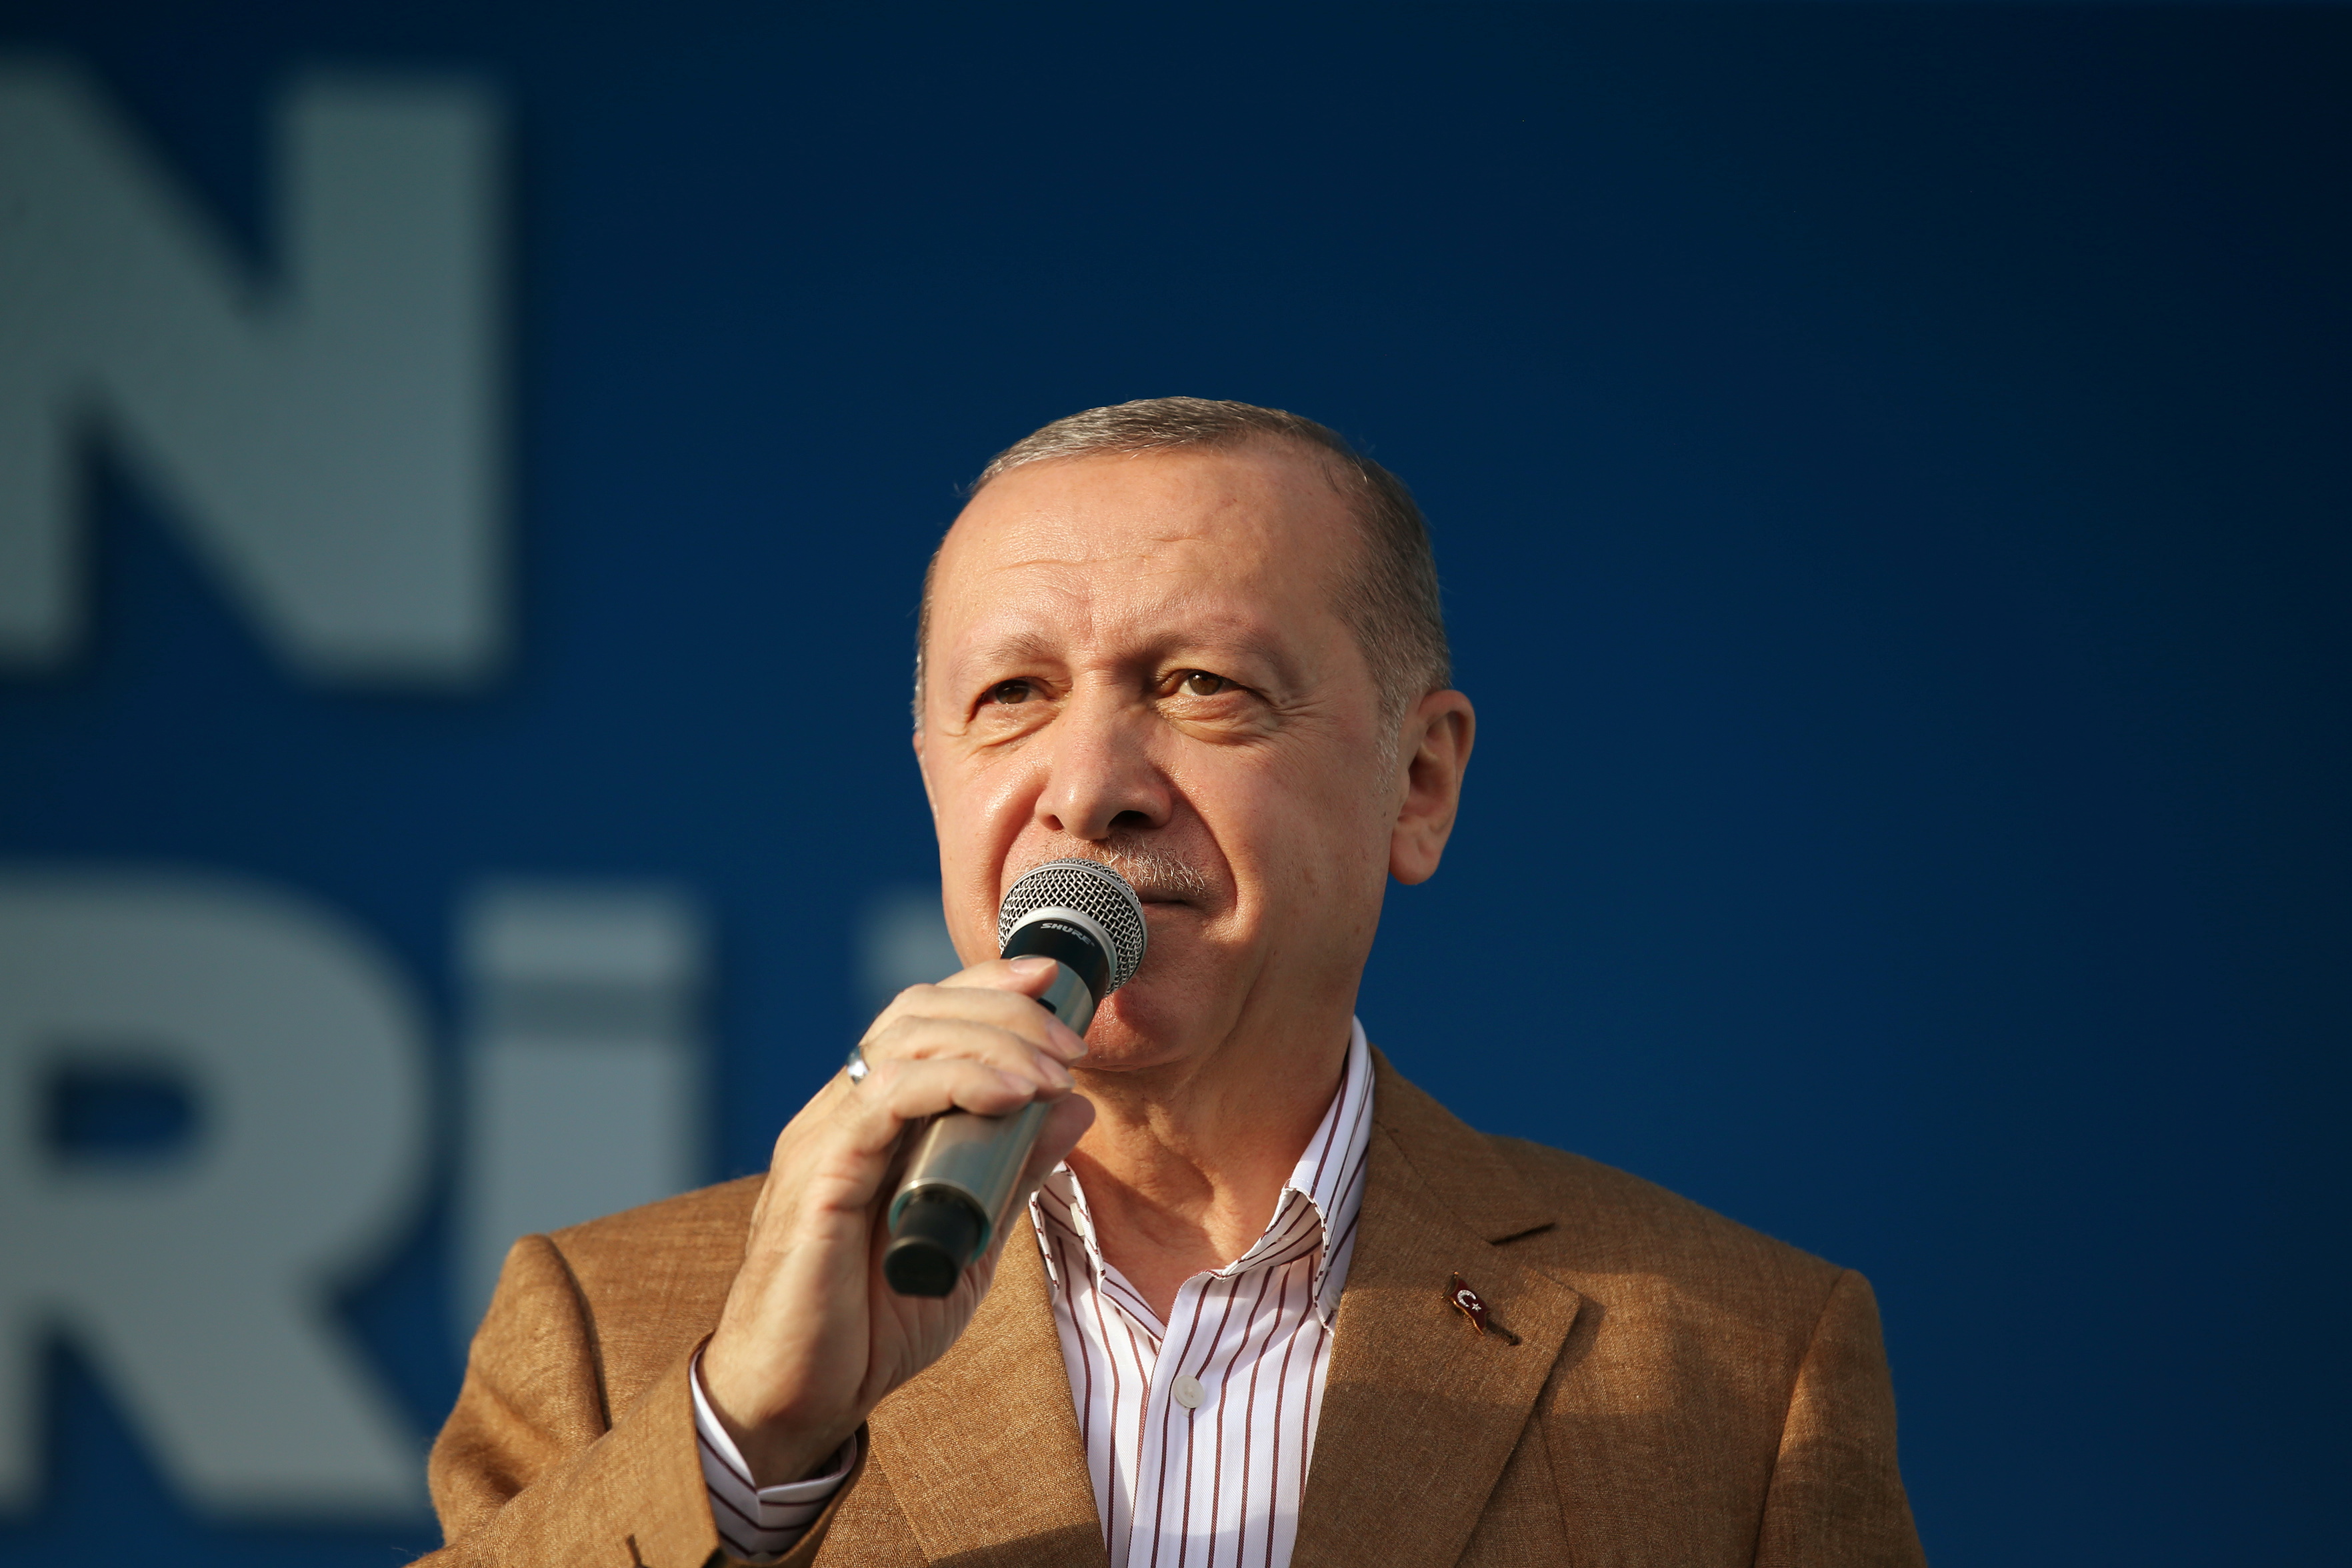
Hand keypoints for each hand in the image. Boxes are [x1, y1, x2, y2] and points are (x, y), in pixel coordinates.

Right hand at [698, 955, 1094, 1484]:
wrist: (798, 1399)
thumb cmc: (872, 1324)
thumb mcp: (972, 1242)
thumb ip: (1016, 1174)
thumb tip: (1076, 1108)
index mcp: (872, 1120)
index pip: (923, 1018)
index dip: (988, 987)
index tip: (1056, 982)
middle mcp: (841, 1113)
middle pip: (917, 1011)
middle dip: (1004, 1009)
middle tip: (1071, 1044)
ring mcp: (824, 1137)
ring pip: (904, 1040)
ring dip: (994, 1041)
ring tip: (1053, 1071)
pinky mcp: (819, 1173)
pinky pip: (887, 1097)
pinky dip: (956, 1081)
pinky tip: (1010, 1095)